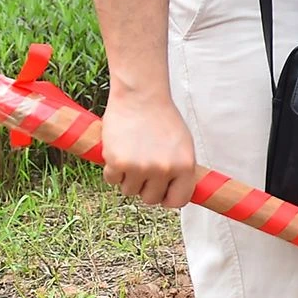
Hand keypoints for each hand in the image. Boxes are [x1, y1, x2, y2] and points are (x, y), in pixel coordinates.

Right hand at [99, 90, 197, 208]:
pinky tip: (119, 150)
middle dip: (145, 187)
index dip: (167, 198)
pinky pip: (111, 180)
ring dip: (128, 177)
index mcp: (185, 166)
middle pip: (151, 199)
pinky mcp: (117, 162)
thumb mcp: (183, 145)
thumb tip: (176, 194)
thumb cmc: (162, 119)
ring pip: (129, 190)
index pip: (178, 200)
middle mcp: (164, 170)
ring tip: (132, 153)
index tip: (161, 191)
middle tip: (143, 167)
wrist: (141, 96)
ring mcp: (140, 167)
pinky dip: (112, 169)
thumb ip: (181, 170)